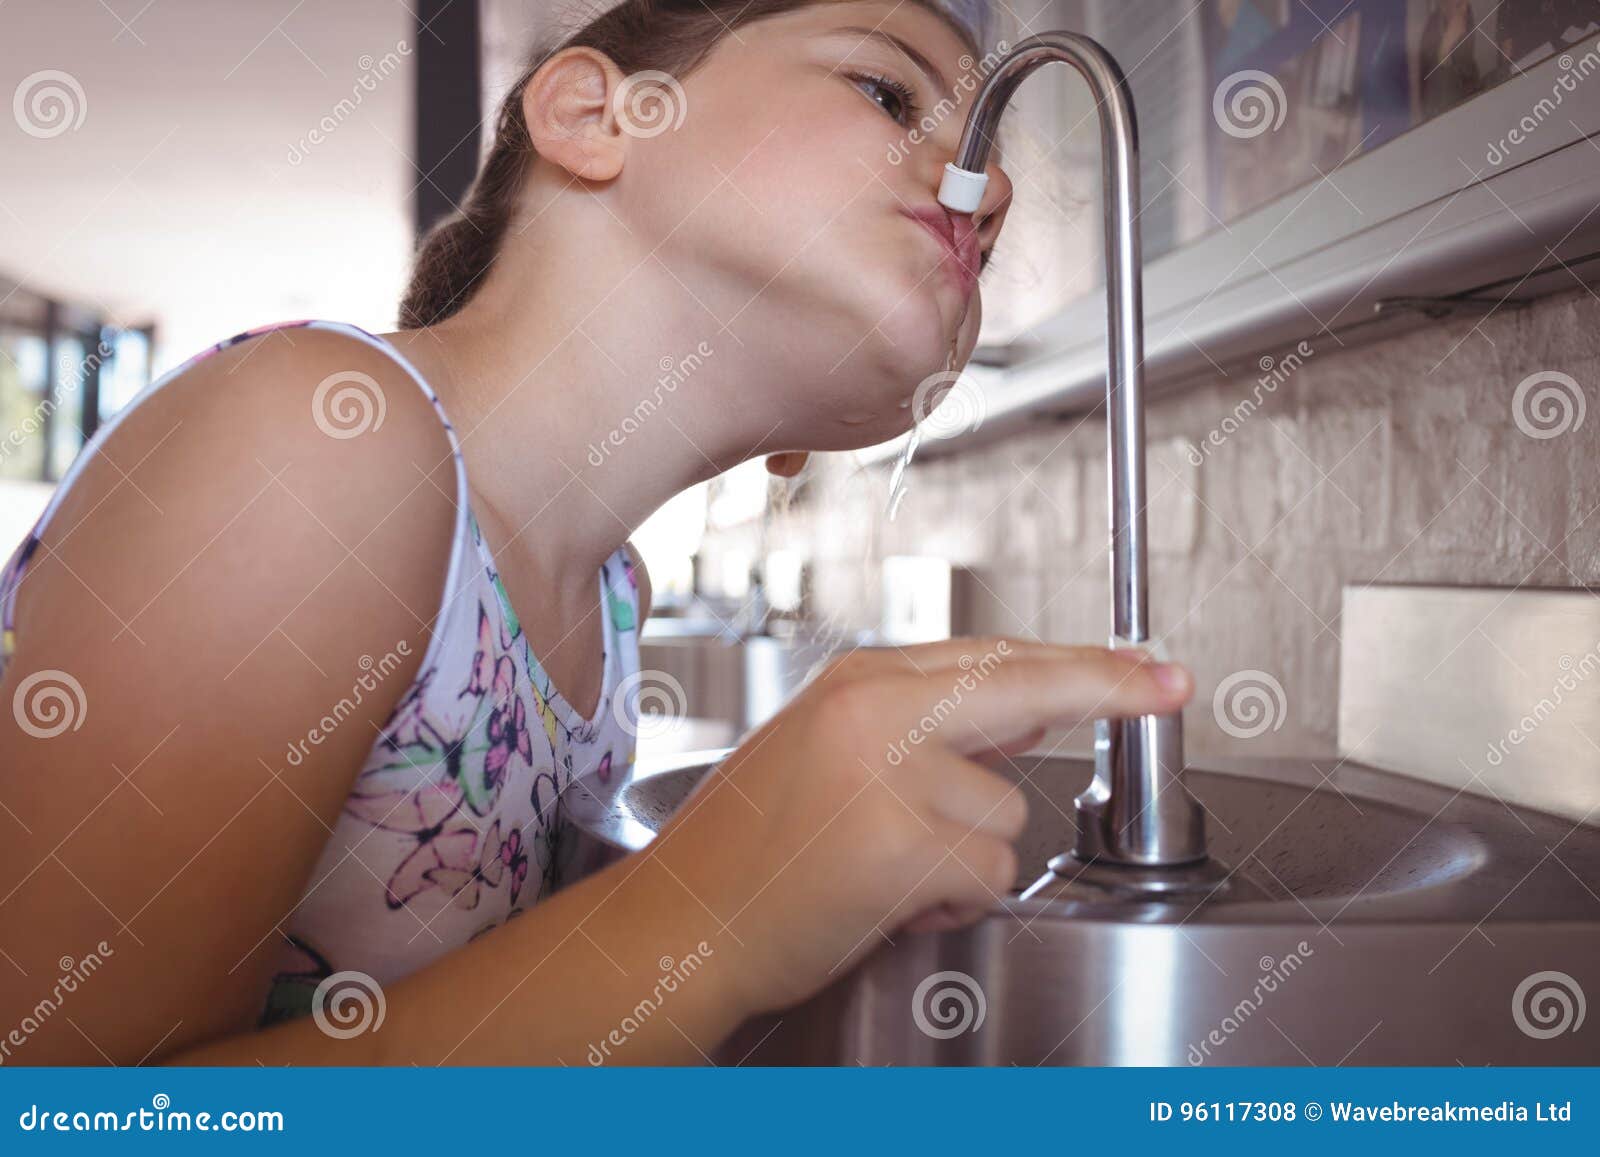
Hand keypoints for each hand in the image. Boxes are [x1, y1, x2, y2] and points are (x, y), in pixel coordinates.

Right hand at [644, 637, 1193, 1014]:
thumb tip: (1032, 710)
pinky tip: (889, 903)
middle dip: (1109, 687)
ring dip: (971, 857)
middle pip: (1026, 684)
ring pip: (1009, 812)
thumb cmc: (747, 853)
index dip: (1079, 663)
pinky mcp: (898, 845)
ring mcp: (886, 775)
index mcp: (855, 683)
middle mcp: (873, 711)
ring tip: (891, 872)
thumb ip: (923, 729)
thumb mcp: (826, 754)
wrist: (677, 923)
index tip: (1145, 664)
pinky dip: (955, 903)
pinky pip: (988, 875)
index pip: (991, 656)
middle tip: (1169, 687)